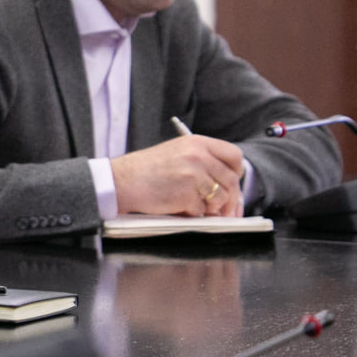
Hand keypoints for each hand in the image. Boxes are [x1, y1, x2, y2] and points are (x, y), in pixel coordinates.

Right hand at [111, 136, 245, 217]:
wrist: (121, 180)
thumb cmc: (145, 170)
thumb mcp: (177, 153)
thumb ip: (203, 162)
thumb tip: (227, 185)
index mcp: (197, 143)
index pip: (234, 156)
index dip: (236, 172)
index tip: (231, 183)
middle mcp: (198, 155)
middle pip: (231, 180)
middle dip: (230, 198)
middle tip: (224, 209)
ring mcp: (193, 174)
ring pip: (221, 197)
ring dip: (211, 207)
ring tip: (195, 206)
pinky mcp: (186, 193)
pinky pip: (201, 209)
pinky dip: (192, 213)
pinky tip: (179, 207)